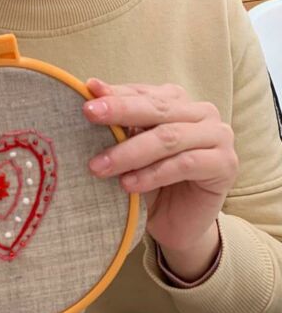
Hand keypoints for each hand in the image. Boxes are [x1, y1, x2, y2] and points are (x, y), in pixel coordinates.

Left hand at [83, 78, 238, 277]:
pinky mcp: (225, 164)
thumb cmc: (149, 181)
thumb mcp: (130, 147)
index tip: (87, 91)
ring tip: (99, 166)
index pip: (143, 93)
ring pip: (168, 137)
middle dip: (120, 111)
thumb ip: (119, 121)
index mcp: (178, 101)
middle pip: (156, 109)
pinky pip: (184, 164)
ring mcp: (218, 136)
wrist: (177, 225)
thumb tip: (92, 88)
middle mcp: (201, 112)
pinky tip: (127, 184)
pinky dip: (152, 174)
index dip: (116, 93)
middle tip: (89, 113)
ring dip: (129, 152)